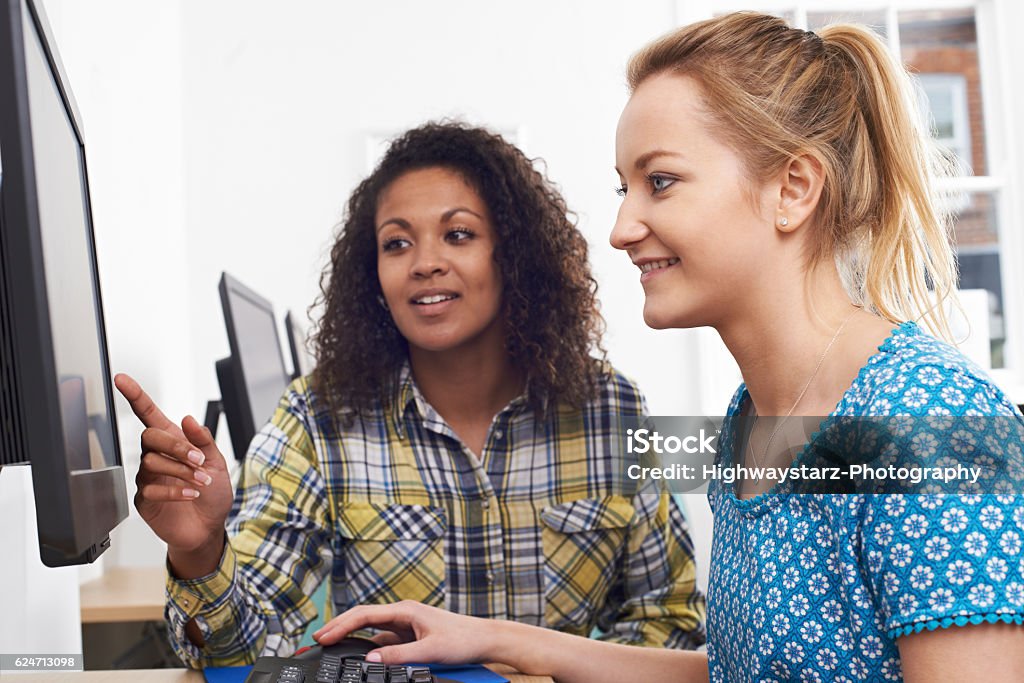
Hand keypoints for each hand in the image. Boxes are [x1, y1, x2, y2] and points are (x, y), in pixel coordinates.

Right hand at [114, 373, 233, 574]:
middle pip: (149, 436)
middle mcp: (157, 456)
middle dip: (176, 446)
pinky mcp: (144, 499)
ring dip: (181, 470)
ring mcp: (148, 478)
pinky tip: (191, 494)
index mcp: (174, 441)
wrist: (209, 527)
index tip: (122, 379)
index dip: (135, 396)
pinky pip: (151, 488)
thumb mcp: (218, 462)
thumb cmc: (213, 493)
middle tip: (199, 460)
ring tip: (201, 481)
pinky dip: (175, 489)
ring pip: (151, 462)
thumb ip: (204, 440)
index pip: (148, 414)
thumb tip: (188, 419)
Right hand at [313, 601, 497, 665]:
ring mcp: (406, 625)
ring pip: (371, 630)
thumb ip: (399, 656)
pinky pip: (383, 641)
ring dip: (351, 637)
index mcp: (405, 610)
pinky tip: (359, 657)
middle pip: (363, 619)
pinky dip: (368, 647)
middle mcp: (403, 614)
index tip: (323, 636)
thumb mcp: (429, 651)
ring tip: (330, 646)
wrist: (485, 639)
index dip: (341, 625)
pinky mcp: (411, 637)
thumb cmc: (463, 639)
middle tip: (316, 640)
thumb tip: (371, 661)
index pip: (364, 614)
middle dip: (339, 627)